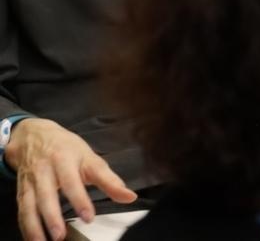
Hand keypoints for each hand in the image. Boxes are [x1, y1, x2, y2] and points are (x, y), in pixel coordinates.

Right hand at [8, 118, 135, 240]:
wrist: (34, 135)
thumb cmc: (67, 149)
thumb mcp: (90, 158)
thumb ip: (109, 180)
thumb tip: (130, 197)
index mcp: (66, 159)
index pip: (73, 180)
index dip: (80, 199)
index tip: (88, 217)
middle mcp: (45, 170)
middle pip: (47, 194)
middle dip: (53, 215)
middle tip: (61, 234)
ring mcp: (31, 181)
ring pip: (30, 204)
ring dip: (35, 225)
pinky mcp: (21, 190)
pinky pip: (22, 210)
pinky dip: (25, 225)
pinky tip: (32, 239)